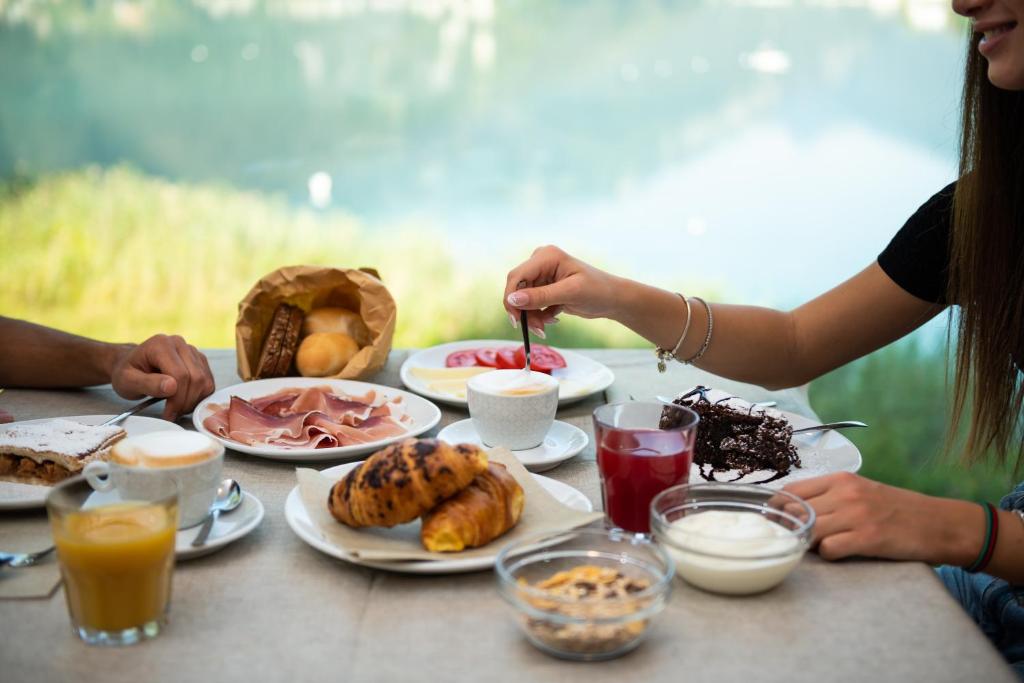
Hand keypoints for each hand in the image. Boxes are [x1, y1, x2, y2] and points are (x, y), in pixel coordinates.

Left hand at [109, 335, 214, 420]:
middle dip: (186, 401)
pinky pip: (208, 381)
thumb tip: (172, 386)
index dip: (177, 399)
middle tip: (173, 414)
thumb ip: (148, 383)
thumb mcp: (127, 381)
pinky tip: (184, 401)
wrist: (130, 365)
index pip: (180, 374)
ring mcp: (192, 350)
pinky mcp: (199, 360)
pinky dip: (200, 396)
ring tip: (177, 408)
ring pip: (205, 380)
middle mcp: (179, 343)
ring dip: (194, 400)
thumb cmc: (126, 373)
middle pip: (196, 378)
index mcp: (161, 345)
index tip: (168, 414)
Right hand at [503, 245, 622, 334]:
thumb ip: (540, 296)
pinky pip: (532, 305)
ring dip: (532, 316)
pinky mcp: (545, 289)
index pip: (516, 276)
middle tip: (536, 329)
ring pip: (523, 300)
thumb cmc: (597, 290)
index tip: (516, 320)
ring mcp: (542, 276)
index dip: (511, 298)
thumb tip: (512, 299)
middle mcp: (541, 263)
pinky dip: (539, 315)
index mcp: (546, 256)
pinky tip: (553, 318)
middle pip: (517, 289)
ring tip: (545, 327)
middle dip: (524, 311)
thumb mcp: (569, 293)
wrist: (613, 299)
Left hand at [782, 472, 979, 563]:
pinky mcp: (869, 538)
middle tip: (794, 538)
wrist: (939, 523)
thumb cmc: (897, 509)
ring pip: (808, 529)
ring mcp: (857, 515)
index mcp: (841, 479)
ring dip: (808, 542)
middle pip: (795, 511)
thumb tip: (791, 509)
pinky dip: (827, 555)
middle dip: (789, 527)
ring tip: (818, 546)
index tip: (775, 520)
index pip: (791, 490)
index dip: (778, 508)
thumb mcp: (861, 491)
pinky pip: (829, 548)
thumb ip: (829, 496)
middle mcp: (846, 493)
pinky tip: (839, 553)